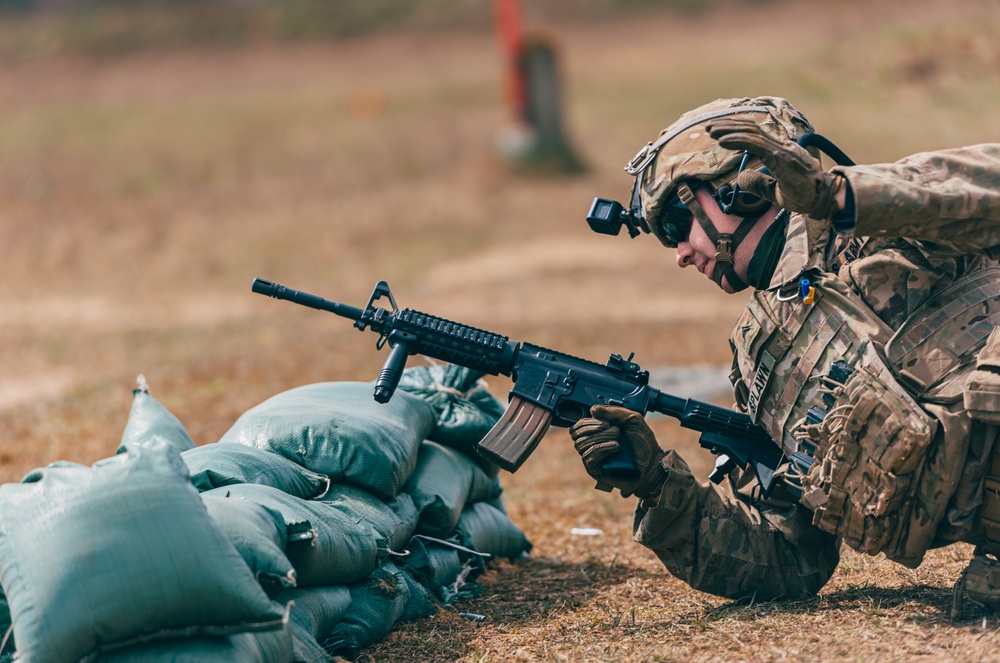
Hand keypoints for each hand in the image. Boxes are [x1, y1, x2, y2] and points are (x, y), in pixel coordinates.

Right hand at [569, 405, 666, 498]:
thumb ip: (613, 412)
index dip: (588, 422)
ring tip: (618, 438)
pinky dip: (601, 448)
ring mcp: (592, 458)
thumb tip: (592, 409)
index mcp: (597, 432)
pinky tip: (615, 446)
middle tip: (614, 429)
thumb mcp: (631, 419)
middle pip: (576, 434)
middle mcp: (592, 444)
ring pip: (582, 445)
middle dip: (593, 428)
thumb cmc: (643, 442)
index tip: (606, 422)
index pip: (579, 425)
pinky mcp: (595, 470)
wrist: (653, 462)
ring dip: (600, 438)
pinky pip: (589, 457)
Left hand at [707, 119, 844, 219]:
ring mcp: (781, 149)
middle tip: (709, 127)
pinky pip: (755, 144)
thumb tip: (741, 178)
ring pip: (751, 132)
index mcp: (780, 151)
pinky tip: (722, 141)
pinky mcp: (780, 157)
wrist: (823, 199)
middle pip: (751, 129)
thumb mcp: (774, 192)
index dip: (736, 131)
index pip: (755, 134)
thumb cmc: (803, 195)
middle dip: (729, 126)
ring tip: (712, 131)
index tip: (719, 133)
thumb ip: (758, 184)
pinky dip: (737, 140)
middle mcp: (781, 145)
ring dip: (729, 130)